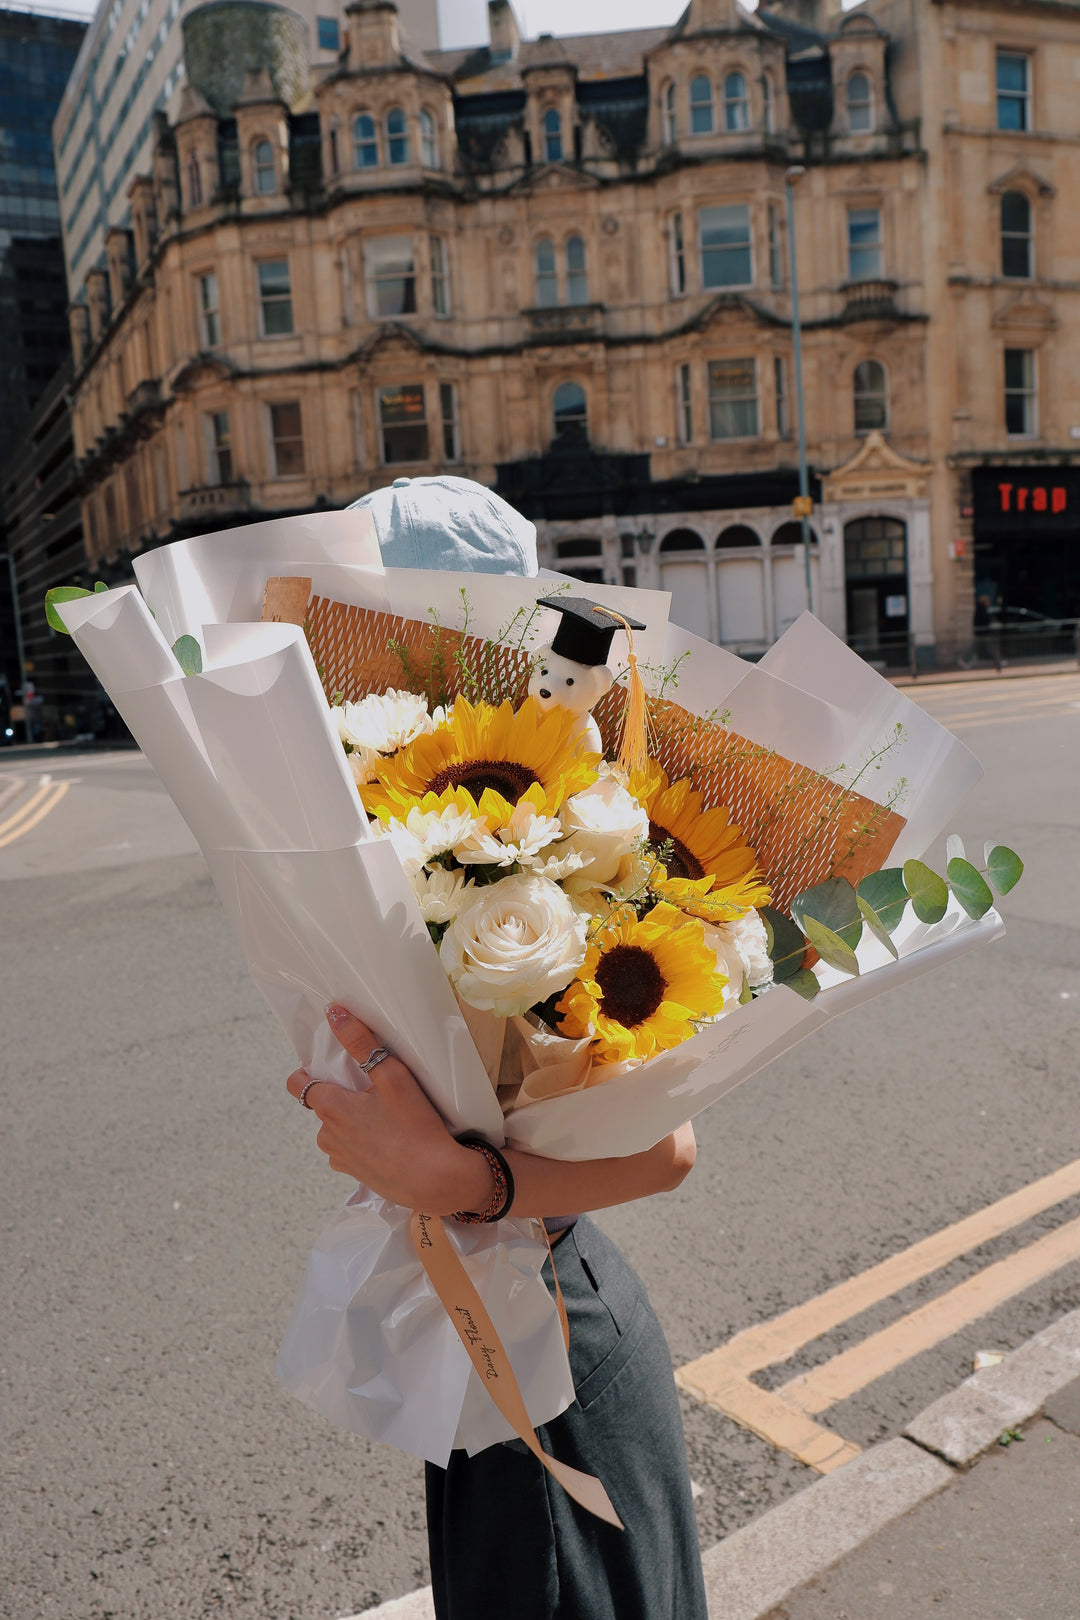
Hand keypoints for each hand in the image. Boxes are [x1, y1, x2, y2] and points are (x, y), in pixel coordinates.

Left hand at [285, 1006, 493, 1213]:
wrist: (436, 1181)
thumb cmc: (416, 1127)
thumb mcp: (392, 1076)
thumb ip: (361, 1042)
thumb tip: (334, 1012)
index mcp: (330, 1109)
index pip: (296, 1083)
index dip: (309, 1070)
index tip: (333, 1064)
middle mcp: (326, 1135)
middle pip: (322, 1103)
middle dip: (342, 1093)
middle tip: (374, 1088)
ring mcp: (339, 1158)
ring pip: (337, 1127)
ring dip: (352, 1118)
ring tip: (386, 1114)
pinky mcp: (355, 1174)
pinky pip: (349, 1148)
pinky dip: (363, 1140)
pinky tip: (390, 1138)